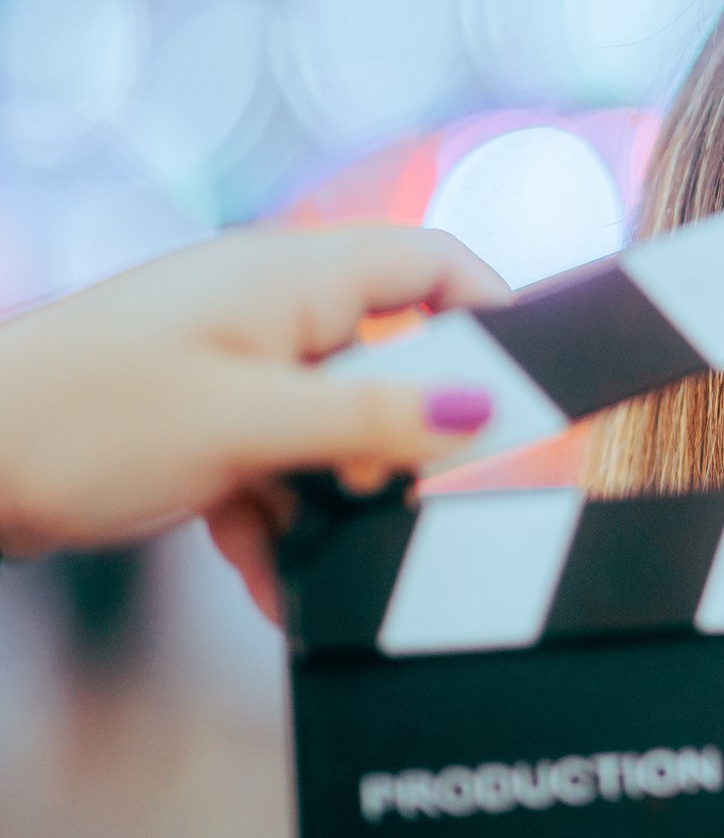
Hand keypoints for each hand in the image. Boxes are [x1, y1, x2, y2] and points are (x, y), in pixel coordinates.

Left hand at [0, 223, 507, 611]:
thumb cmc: (78, 417)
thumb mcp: (253, 426)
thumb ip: (375, 421)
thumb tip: (478, 414)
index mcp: (292, 278)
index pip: (432, 263)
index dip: (495, 313)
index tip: (531, 384)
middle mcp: (269, 309)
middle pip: (390, 360)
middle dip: (398, 444)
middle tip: (399, 497)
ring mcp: (233, 362)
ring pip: (332, 429)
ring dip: (332, 502)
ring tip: (312, 561)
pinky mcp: (201, 417)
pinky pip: (276, 465)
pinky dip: (280, 521)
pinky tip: (269, 575)